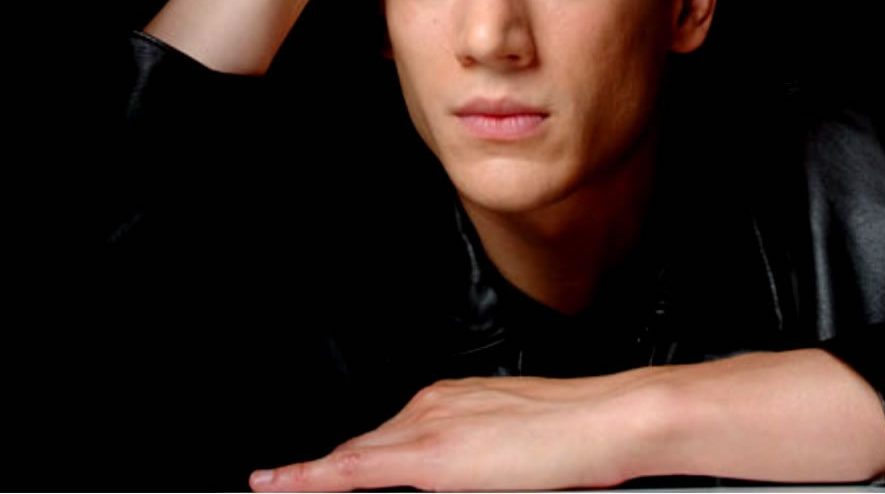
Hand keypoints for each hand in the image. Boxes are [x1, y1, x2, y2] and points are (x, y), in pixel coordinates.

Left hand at [248, 351, 884, 491]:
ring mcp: (431, 426)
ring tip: (276, 484)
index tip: (312, 466)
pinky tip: (290, 482)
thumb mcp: (514, 439)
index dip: (343, 456)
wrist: (608, 418)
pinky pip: (358, 467)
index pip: (384, 435)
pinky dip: (319, 476)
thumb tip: (463, 470)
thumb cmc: (576, 432)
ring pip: (357, 453)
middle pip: (363, 444)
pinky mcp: (435, 456)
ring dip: (317, 472)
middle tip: (277, 480)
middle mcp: (433, 405)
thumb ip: (475, 452)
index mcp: (450, 400)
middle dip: (323, 468)